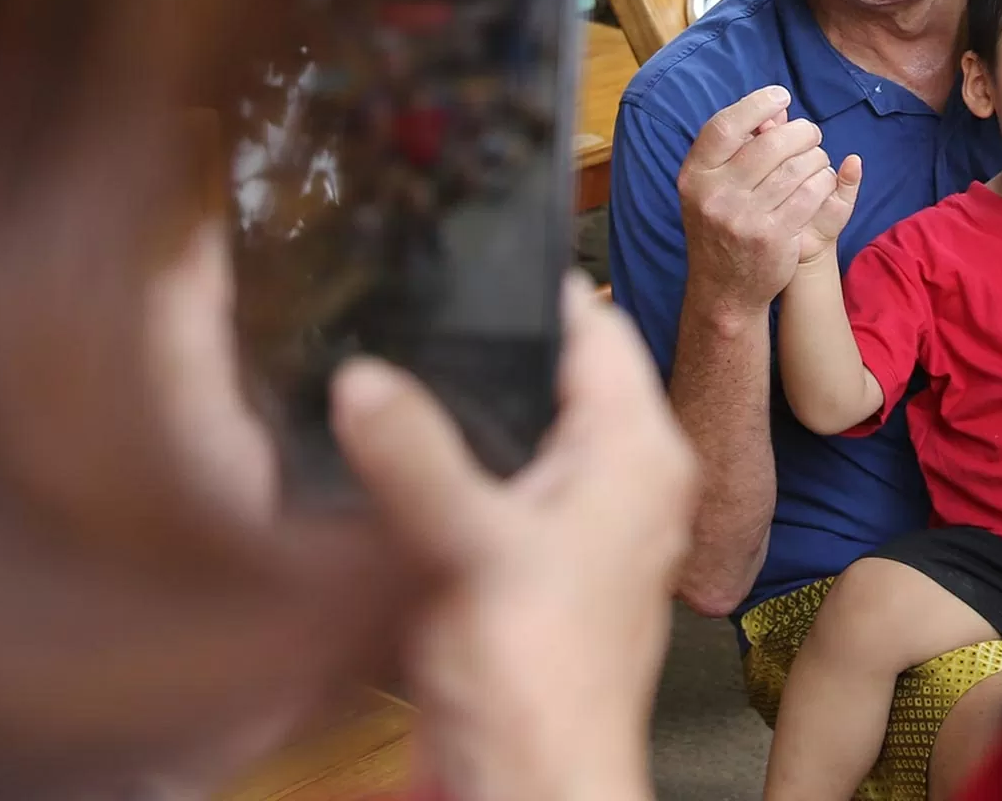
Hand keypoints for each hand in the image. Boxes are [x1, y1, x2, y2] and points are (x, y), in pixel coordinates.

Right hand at [335, 279, 695, 800]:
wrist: (535, 782)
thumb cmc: (534, 677)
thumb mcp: (461, 543)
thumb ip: (411, 450)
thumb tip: (363, 375)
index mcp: (639, 449)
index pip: (597, 325)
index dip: (535, 288)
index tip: (467, 254)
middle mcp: (635, 475)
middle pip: (566, 372)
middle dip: (498, 346)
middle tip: (421, 309)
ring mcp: (602, 521)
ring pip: (542, 427)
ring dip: (485, 408)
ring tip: (409, 373)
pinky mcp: (561, 562)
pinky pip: (523, 481)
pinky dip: (480, 465)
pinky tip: (419, 463)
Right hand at [676, 87, 851, 313]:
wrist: (724, 290)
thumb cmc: (721, 226)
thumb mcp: (714, 188)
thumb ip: (738, 149)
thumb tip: (775, 110)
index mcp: (695, 176)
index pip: (724, 126)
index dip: (756, 105)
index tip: (780, 95)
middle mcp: (715, 195)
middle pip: (769, 144)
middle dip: (799, 132)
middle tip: (810, 133)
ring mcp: (744, 218)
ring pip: (795, 167)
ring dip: (815, 156)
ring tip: (817, 158)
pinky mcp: (773, 236)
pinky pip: (809, 194)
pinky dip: (823, 181)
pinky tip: (823, 180)